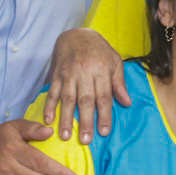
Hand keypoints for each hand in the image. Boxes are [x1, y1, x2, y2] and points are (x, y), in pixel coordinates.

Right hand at [40, 28, 129, 143]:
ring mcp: (68, 74)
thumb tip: (127, 102)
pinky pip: (52, 92)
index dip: (104, 115)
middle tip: (85, 140)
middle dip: (85, 121)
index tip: (104, 132)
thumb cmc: (99, 50)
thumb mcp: (115, 61)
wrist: (75, 35)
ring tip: (65, 136)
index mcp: (101, 70)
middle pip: (85, 100)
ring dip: (65, 118)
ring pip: (67, 99)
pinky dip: (49, 106)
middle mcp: (84, 73)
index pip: (104, 96)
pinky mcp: (56, 75)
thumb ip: (119, 83)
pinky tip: (48, 120)